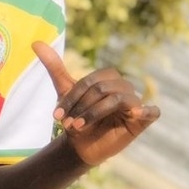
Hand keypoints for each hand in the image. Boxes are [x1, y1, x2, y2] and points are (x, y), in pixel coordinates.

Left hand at [32, 41, 159, 165]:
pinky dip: (147, 111)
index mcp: (108, 78)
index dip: (72, 97)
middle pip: (103, 89)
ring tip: (78, 127)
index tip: (56, 115)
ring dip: (94, 114)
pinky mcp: (142, 120)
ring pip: (117, 100)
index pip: (91, 81)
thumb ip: (55, 67)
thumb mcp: (64, 91)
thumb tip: (36, 43)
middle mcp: (124, 87)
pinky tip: (136, 114)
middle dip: (82, 107)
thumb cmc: (76, 117)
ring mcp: (135, 103)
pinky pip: (152, 112)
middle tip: (67, 124)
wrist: (82, 145)